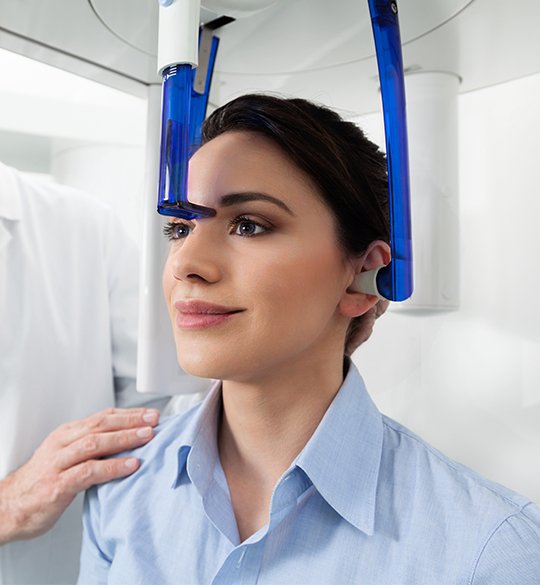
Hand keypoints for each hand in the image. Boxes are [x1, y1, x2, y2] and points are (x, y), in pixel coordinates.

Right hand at [0, 407, 159, 543]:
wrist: (8, 507)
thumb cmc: (42, 482)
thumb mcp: (66, 456)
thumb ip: (91, 447)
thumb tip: (126, 439)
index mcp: (67, 434)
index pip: (102, 417)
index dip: (128, 414)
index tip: (150, 414)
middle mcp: (63, 444)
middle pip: (101, 425)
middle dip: (131, 420)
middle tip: (154, 420)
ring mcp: (59, 463)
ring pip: (96, 443)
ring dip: (124, 438)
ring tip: (147, 437)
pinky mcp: (57, 485)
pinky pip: (89, 472)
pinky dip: (113, 467)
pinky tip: (131, 465)